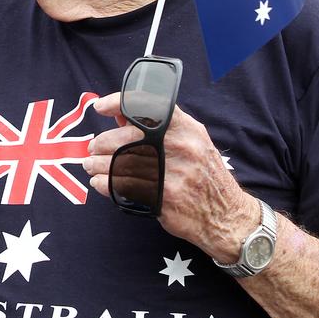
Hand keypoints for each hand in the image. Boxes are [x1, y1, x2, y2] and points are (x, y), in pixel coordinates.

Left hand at [83, 93, 256, 259]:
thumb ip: (157, 127)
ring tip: (92, 166)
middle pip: (125, 138)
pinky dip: (105, 184)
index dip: (119, 102)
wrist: (227, 215)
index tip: (100, 107)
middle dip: (101, 143)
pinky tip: (101, 182)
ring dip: (98, 165)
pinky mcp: (164, 198)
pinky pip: (123, 187)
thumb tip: (121, 116)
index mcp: (186, 128)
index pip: (148, 105)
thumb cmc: (203, 173)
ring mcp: (173, 173)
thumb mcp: (191, 141)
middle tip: (92, 149)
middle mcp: (180, 147)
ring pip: (120, 164)